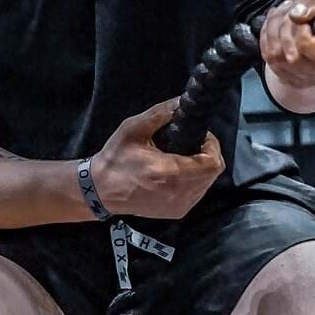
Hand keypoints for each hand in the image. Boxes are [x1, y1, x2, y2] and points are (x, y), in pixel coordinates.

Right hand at [92, 97, 225, 218]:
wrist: (101, 190)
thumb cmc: (115, 159)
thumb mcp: (133, 129)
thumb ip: (160, 114)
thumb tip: (181, 102)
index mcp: (168, 172)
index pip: (212, 163)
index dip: (212, 145)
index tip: (200, 135)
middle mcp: (178, 193)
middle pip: (213, 173)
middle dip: (208, 155)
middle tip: (192, 143)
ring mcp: (179, 206)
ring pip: (208, 184)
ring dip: (202, 169)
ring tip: (184, 157)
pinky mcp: (176, 212)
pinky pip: (197, 193)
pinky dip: (195, 181)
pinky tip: (179, 173)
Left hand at [261, 0, 314, 89]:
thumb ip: (313, 0)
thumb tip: (297, 14)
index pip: (309, 47)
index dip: (299, 28)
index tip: (301, 13)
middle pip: (290, 54)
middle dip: (283, 24)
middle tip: (289, 6)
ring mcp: (308, 78)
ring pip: (275, 56)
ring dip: (273, 28)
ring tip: (282, 12)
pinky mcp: (291, 78)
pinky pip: (268, 59)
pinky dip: (267, 37)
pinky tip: (275, 25)